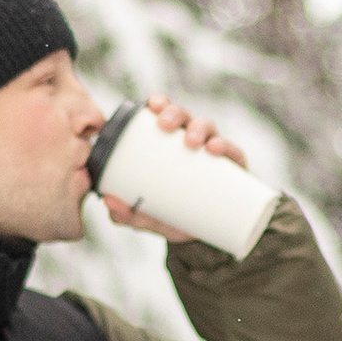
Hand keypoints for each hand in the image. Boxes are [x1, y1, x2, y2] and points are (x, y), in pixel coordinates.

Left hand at [100, 93, 248, 240]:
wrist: (204, 238)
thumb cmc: (173, 218)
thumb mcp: (147, 217)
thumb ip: (127, 212)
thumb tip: (108, 201)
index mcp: (169, 144)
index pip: (164, 114)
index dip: (159, 102)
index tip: (152, 105)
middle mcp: (191, 141)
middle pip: (183, 116)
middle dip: (174, 113)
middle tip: (165, 126)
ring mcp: (213, 152)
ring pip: (206, 127)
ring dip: (198, 128)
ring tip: (191, 142)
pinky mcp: (233, 167)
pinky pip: (232, 151)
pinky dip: (224, 145)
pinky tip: (215, 149)